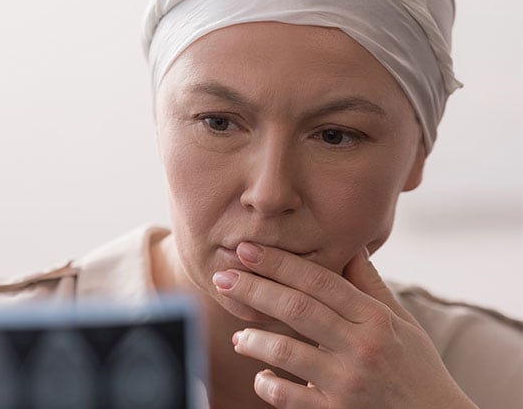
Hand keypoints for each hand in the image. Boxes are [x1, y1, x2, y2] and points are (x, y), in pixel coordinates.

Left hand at [212, 243, 477, 408]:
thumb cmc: (417, 370)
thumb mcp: (402, 323)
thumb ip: (370, 286)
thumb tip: (350, 244)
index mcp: (375, 318)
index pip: (319, 280)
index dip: (279, 262)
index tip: (245, 249)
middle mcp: (361, 346)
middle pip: (296, 307)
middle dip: (253, 288)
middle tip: (221, 277)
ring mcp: (347, 382)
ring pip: (285, 351)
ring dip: (253, 339)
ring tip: (239, 336)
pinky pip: (288, 397)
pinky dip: (268, 385)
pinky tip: (261, 376)